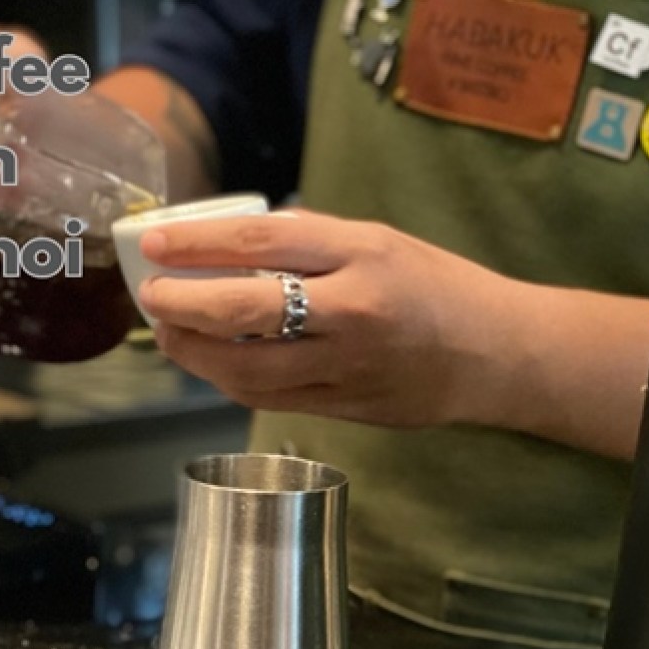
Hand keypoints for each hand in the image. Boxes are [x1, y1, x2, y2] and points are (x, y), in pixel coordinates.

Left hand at [136, 209, 519, 429]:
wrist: (497, 354)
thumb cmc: (434, 286)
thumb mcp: (378, 240)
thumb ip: (308, 242)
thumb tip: (228, 243)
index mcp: (363, 254)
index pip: (261, 242)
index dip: (197, 244)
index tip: (154, 244)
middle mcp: (352, 311)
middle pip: (242, 310)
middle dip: (181, 303)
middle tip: (151, 294)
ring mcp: (346, 367)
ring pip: (244, 367)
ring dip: (192, 351)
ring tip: (169, 331)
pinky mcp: (343, 408)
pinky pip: (266, 396)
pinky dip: (227, 378)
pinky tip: (210, 360)